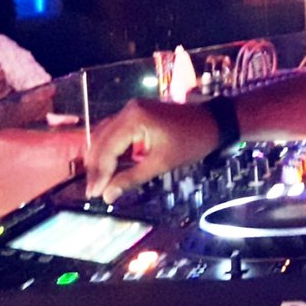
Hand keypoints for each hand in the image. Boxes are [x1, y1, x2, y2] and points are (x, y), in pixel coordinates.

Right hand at [84, 97, 219, 202]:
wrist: (213, 123)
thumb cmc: (191, 142)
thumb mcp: (161, 163)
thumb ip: (132, 178)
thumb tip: (108, 195)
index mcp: (133, 118)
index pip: (107, 148)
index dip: (99, 173)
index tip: (94, 194)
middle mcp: (128, 110)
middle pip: (101, 140)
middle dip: (96, 167)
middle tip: (93, 191)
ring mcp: (132, 110)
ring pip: (105, 136)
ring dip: (101, 159)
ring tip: (99, 182)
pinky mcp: (137, 114)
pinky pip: (116, 132)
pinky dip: (111, 150)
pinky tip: (110, 167)